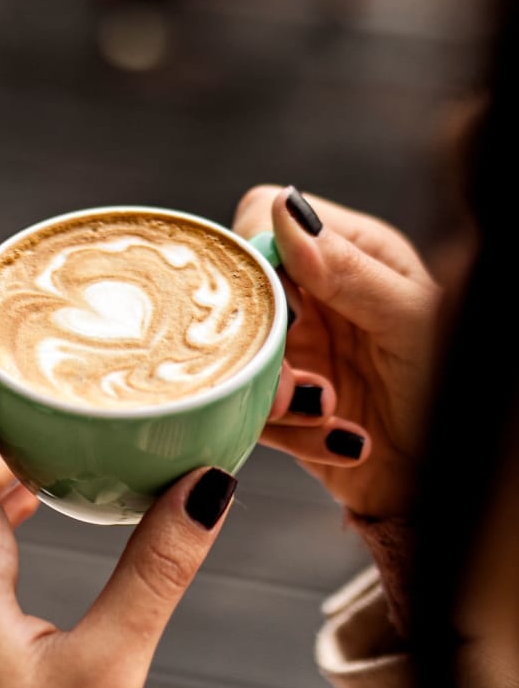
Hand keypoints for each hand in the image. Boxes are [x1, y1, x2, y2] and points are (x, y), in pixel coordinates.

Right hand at [233, 185, 442, 519]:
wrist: (454, 477)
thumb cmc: (454, 385)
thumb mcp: (411, 320)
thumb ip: (348, 269)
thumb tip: (284, 211)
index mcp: (348, 253)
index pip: (262, 219)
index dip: (256, 258)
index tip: (277, 305)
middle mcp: (312, 296)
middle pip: (238, 290)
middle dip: (263, 341)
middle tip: (301, 383)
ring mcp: (292, 349)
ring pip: (233, 353)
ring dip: (277, 395)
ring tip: (332, 413)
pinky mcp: (278, 403)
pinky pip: (247, 408)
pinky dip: (289, 432)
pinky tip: (341, 441)